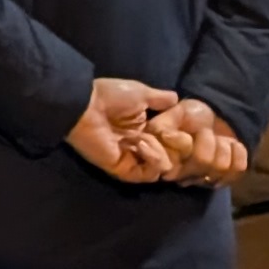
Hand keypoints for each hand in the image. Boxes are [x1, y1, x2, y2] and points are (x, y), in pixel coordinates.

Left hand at [66, 78, 181, 182]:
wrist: (86, 105)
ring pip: (163, 168)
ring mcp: (134, 159)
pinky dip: (152, 161)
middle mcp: (143, 146)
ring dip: (162, 152)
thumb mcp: (142, 93)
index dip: (181, 136)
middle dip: (177, 147)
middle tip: (169, 134)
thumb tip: (177, 98)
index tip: (182, 126)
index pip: (174, 141)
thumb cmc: (111, 96)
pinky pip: (148, 174)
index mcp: (147, 128)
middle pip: (174, 157)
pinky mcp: (124, 169)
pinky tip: (142, 145)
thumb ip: (160, 99)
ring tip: (148, 138)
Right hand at [151, 97, 246, 185]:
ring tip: (218, 138)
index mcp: (166, 163)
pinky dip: (238, 152)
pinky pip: (238, 168)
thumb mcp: (171, 115)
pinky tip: (231, 145)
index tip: (185, 134)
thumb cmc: (187, 117)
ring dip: (223, 145)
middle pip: (203, 161)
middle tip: (205, 131)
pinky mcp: (228, 178)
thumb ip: (162, 127)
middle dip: (207, 139)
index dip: (184, 143)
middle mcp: (185, 177)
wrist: (211, 117)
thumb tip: (168, 138)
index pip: (175, 161)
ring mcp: (207, 180)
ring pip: (221, 166)